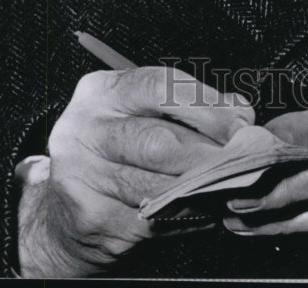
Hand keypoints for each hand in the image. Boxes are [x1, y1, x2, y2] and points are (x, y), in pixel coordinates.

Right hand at [17, 66, 253, 277]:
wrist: (65, 212)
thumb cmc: (119, 152)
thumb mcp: (144, 114)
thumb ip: (191, 106)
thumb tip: (240, 110)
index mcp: (100, 91)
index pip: (159, 87)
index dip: (207, 105)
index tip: (241, 122)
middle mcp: (83, 129)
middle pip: (159, 141)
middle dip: (209, 153)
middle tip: (240, 160)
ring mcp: (82, 177)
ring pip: (158, 185)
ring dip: (202, 188)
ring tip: (227, 185)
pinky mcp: (91, 219)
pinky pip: (154, 221)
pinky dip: (188, 216)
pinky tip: (203, 210)